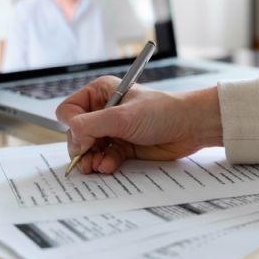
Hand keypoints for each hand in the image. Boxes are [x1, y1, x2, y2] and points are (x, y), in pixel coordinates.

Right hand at [56, 76, 222, 174]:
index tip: (83, 139)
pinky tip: (110, 166)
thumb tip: (73, 138)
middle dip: (81, 148)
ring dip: (91, 159)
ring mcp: (113, 130)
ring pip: (88, 149)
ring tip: (97, 166)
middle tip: (87, 159)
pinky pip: (104, 158)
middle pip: (76, 133)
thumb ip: (92, 125)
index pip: (69, 110)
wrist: (190, 127)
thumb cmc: (161, 112)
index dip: (72, 126)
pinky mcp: (123, 147)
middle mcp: (104, 110)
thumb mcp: (123, 116)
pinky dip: (104, 164)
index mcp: (100, 92)